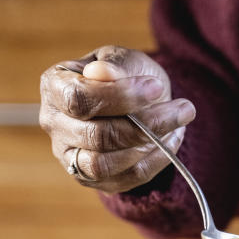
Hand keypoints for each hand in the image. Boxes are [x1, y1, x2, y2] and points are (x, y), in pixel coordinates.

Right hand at [39, 45, 195, 193]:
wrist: (139, 101)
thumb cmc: (127, 75)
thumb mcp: (126, 60)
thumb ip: (116, 64)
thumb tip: (102, 72)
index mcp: (55, 86)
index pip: (78, 99)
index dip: (119, 96)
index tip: (155, 87)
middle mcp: (54, 124)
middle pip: (95, 135)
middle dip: (146, 124)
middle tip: (184, 109)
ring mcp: (69, 155)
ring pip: (105, 164)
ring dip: (149, 146)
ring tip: (179, 124)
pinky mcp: (91, 178)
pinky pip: (125, 178)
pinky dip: (155, 162)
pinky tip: (171, 141)